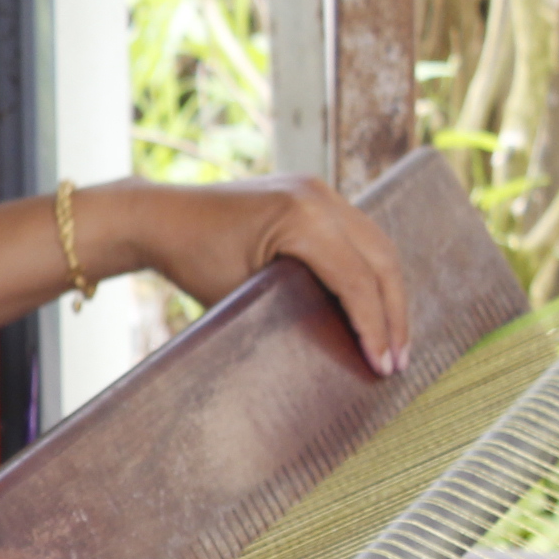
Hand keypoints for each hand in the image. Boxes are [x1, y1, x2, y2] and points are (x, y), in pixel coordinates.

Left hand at [110, 176, 410, 377]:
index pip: (357, 280)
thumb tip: (338, 349)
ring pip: (378, 245)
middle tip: (397, 361)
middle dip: (394, 314)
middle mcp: (318, 196)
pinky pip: (358, 236)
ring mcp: (318, 191)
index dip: (375, 327)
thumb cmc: (190, 259)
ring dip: (389, 293)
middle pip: (381, 259)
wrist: (161, 217)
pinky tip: (375, 306)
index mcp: (302, 217)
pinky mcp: (314, 197)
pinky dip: (371, 271)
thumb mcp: (239, 296)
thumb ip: (290, 314)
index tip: (382, 367)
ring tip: (394, 341)